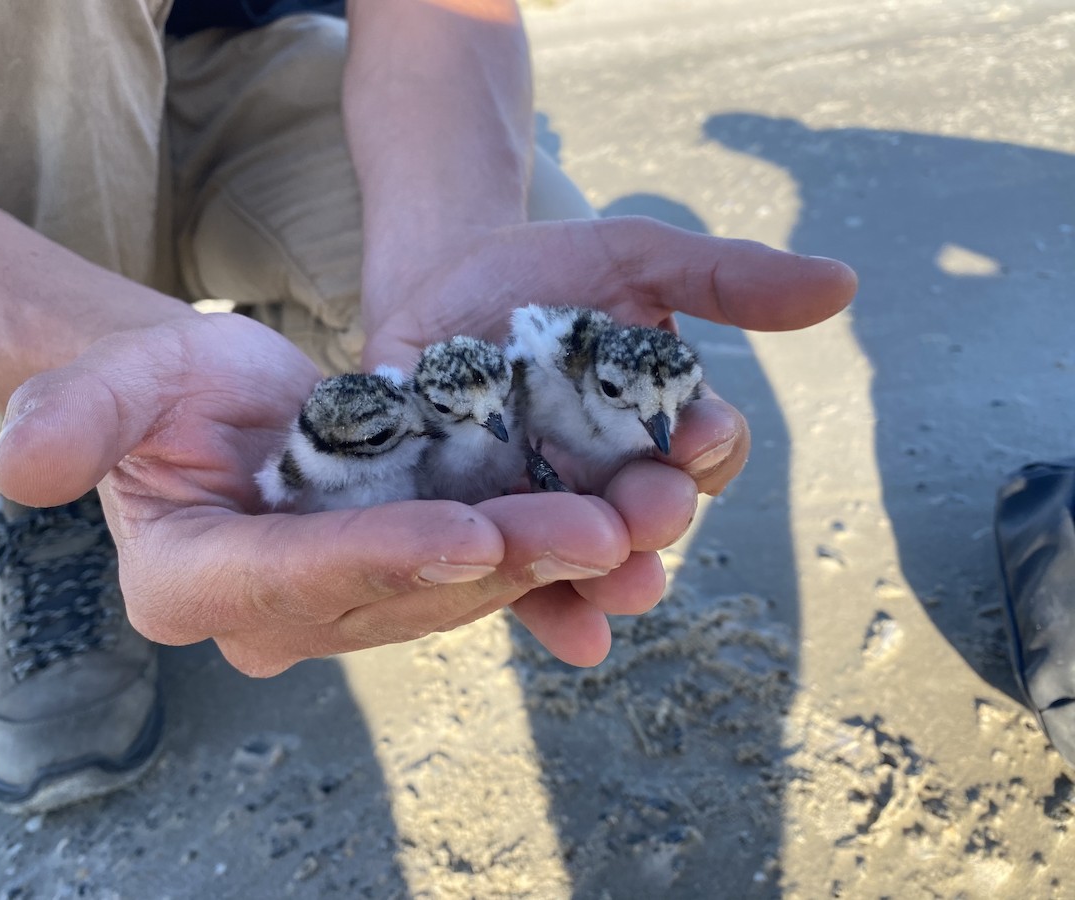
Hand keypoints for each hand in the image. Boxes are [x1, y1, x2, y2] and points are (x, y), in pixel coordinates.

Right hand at [0, 313, 641, 671]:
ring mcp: (351, 604)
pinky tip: (618, 517)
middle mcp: (279, 614)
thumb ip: (71, 417)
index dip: (379, 558)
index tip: (467, 534)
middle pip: (399, 595)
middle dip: (501, 566)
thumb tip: (17, 469)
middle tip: (598, 529)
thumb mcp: (116, 380)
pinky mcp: (407, 579)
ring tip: (635, 521)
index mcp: (196, 581)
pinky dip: (548, 547)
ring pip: (459, 592)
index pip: (291, 578)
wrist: (228, 402)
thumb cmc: (167, 386)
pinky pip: (482, 571)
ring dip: (550, 560)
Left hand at [360, 216, 856, 649]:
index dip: (706, 446)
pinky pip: (514, 580)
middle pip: (649, 514)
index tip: (699, 433)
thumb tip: (842, 283)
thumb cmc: (546, 270)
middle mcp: (612, 477)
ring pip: (589, 560)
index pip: (704, 448)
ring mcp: (545, 507)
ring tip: (621, 588)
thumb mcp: (636, 258)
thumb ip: (725, 278)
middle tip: (649, 511)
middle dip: (655, 516)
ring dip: (612, 581)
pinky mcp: (480, 530)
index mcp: (659, 422)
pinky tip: (579, 641)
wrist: (436, 277)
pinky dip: (548, 614)